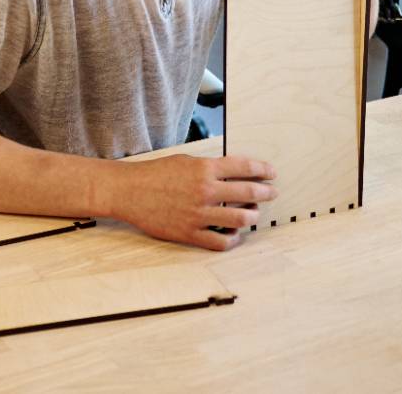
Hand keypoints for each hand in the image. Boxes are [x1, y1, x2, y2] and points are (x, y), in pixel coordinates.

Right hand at [102, 155, 276, 250]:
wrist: (129, 191)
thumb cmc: (155, 174)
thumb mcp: (185, 161)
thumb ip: (210, 167)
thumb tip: (234, 173)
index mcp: (204, 169)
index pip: (245, 168)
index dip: (263, 170)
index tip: (272, 173)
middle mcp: (205, 191)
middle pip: (248, 193)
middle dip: (265, 193)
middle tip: (271, 193)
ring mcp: (199, 214)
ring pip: (240, 219)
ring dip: (252, 216)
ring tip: (253, 214)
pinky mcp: (190, 233)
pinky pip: (220, 241)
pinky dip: (233, 239)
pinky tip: (235, 234)